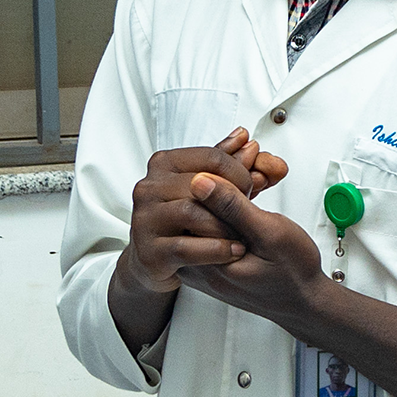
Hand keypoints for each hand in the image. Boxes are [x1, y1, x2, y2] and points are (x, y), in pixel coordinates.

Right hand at [118, 130, 287, 296]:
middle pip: (202, 185)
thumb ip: (227, 163)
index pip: (213, 157)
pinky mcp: (148, 252)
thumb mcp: (211, 187)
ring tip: (242, 237)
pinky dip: (216, 250)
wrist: (155, 261)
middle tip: (249, 216)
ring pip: (191, 213)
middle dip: (234, 201)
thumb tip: (243, 136)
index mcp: (164, 164)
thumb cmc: (186, 221)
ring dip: (225, 227)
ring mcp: (144, 219)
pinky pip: (185, 248)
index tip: (252, 189)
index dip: (241, 174)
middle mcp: (149, 187)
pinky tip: (234, 251)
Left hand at [177, 169, 332, 325]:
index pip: (193, 202)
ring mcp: (201, 262)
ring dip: (229, 193)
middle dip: (226, 183)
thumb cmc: (293, 272)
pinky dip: (229, 208)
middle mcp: (195, 264)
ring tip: (257, 192)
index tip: (251, 173)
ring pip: (204, 212)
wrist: (304, 299)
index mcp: (204, 262)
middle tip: (259, 178)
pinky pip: (211, 224)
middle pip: (196, 206)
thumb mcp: (270, 234)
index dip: (224, 177)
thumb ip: (233, 208)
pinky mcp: (209, 259)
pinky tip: (249, 204)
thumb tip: (198, 181)